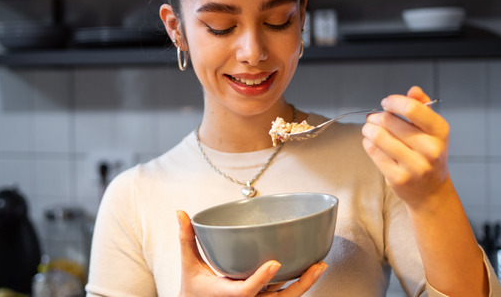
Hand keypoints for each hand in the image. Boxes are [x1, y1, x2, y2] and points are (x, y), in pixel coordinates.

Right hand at [177, 211, 327, 296]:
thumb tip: (181, 212)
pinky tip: (309, 271)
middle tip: (317, 265)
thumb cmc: (194, 290)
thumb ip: (186, 238)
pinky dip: (298, 286)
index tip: (275, 263)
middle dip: (300, 284)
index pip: (247, 290)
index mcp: (226, 294)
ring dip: (305, 284)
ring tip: (320, 265)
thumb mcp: (188, 265)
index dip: (262, 278)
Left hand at [361, 86, 450, 208]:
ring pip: (379, 136)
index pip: (413, 109)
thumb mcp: (432, 130)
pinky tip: (371, 142)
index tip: (386, 103)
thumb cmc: (428, 155)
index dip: (394, 102)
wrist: (431, 191)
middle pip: (390, 121)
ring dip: (368, 128)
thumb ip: (422, 106)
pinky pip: (374, 152)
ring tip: (369, 128)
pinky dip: (368, 143)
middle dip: (376, 116)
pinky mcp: (398, 178)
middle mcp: (430, 149)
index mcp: (440, 132)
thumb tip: (413, 90)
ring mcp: (415, 166)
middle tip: (374, 118)